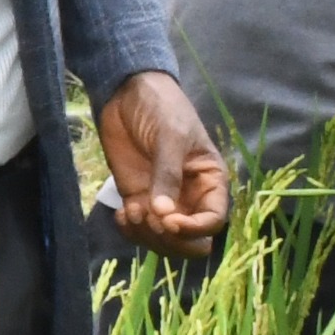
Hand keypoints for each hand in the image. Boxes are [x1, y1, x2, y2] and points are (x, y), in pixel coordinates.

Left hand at [95, 70, 228, 258]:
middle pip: (191, 241)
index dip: (195, 229)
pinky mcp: (138, 198)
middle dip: (170, 240)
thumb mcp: (170, 136)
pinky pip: (139, 229)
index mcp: (210, 182)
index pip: (213, 221)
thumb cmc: (162, 108)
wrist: (127, 93)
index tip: (169, 220)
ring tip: (131, 212)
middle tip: (149, 219)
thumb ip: (168, 174)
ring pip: (163, 241)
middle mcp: (190, 197)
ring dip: (147, 236)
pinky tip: (121, 214)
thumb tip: (163, 214)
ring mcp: (162, 200)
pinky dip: (130, 229)